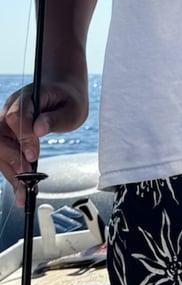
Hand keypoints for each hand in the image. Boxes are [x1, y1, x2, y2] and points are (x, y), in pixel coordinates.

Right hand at [0, 78, 88, 203]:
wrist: (63, 92)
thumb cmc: (69, 99)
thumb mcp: (72, 108)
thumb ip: (56, 118)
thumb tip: (38, 129)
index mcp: (27, 97)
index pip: (16, 116)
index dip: (22, 136)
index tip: (32, 155)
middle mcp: (11, 109)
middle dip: (10, 158)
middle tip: (26, 177)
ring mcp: (7, 123)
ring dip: (9, 170)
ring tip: (23, 192)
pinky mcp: (8, 136)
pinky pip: (5, 156)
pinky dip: (12, 172)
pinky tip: (20, 190)